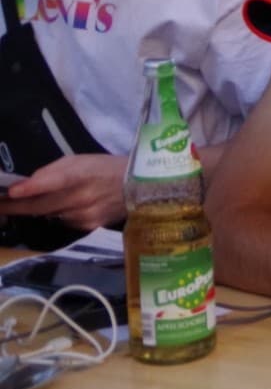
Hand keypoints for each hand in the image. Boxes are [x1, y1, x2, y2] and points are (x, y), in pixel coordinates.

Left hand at [0, 154, 129, 228]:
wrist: (140, 188)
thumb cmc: (105, 169)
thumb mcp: (80, 160)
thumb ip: (52, 172)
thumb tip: (24, 186)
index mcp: (81, 173)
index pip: (53, 181)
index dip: (31, 187)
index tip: (11, 192)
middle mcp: (81, 197)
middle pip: (39, 205)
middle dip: (14, 205)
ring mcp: (84, 216)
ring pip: (47, 215)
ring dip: (35, 209)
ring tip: (27, 202)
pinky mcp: (88, 228)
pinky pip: (61, 222)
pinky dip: (56, 215)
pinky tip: (65, 207)